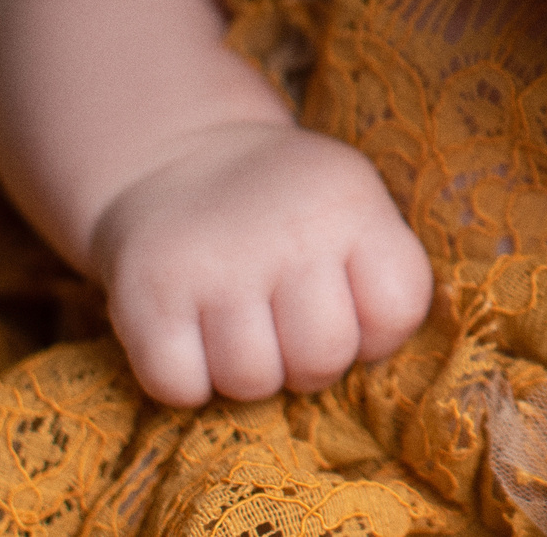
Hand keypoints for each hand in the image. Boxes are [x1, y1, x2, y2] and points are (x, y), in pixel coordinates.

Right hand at [88, 120, 432, 406]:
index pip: (398, 309)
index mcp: (350, 206)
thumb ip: (381, 271)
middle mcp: (288, 231)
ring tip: (238, 324)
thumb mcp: (350, 206)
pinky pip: (181, 388)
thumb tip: (376, 363)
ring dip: (246, 372)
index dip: (376, 330)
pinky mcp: (149, 294)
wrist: (176, 158)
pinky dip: (185, 380)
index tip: (346, 305)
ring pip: (251, 381)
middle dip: (307, 362)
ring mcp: (215, 263)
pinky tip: (190, 334)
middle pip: (323, 357)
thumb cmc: (284, 210)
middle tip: (285, 324)